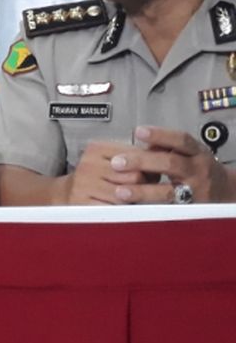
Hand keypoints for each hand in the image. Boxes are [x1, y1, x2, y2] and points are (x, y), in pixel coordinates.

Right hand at [65, 140, 146, 203]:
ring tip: (128, 198)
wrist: (64, 193)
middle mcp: (88, 164)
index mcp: (97, 149)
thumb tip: (164, 152)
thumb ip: (135, 154)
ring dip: (132, 199)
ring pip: (127, 195)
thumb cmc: (95, 177)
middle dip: (142, 184)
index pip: (136, 156)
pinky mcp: (83, 204)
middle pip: (134, 176)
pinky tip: (118, 208)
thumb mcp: (111, 158)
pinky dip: (121, 211)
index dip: (149, 166)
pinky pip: (114, 210)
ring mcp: (84, 185)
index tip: (151, 172)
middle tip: (141, 188)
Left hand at [109, 126, 234, 202]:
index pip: (181, 140)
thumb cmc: (199, 169)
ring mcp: (194, 192)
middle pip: (171, 164)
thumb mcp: (189, 153)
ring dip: (142, 191)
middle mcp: (198, 171)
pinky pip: (167, 209)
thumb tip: (140, 146)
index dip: (159, 135)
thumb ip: (165, 148)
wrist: (225, 192)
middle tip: (118, 162)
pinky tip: (132, 207)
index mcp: (197, 153)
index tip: (138, 131)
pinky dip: (148, 208)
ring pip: (168, 191)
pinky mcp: (188, 210)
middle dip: (142, 162)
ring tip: (121, 191)